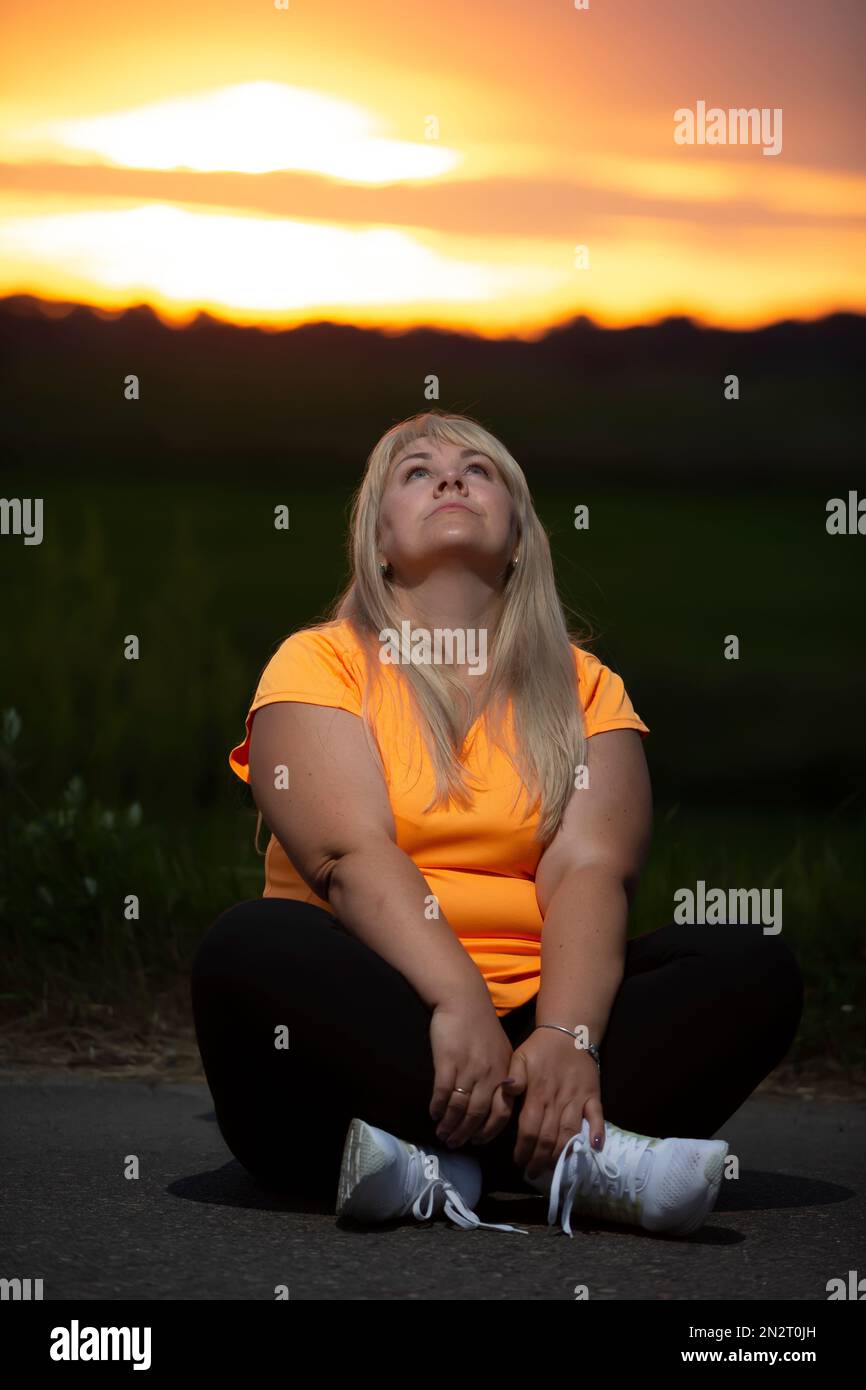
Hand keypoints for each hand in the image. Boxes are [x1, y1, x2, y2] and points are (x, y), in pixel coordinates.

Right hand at [428, 995, 517, 1148]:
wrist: (463, 999)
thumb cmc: (480, 1025)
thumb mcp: (500, 1051)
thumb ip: (499, 1076)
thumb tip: (492, 1104)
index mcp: (505, 1073)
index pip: (502, 1112)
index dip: (489, 1131)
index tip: (477, 1141)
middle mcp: (489, 1073)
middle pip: (478, 1114)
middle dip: (465, 1133)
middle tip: (454, 1143)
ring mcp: (469, 1067)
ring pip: (460, 1107)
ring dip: (449, 1124)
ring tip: (441, 1133)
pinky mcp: (448, 1060)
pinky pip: (442, 1091)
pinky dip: (437, 1106)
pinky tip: (433, 1113)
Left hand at [493, 1027, 604, 1180]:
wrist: (569, 1032)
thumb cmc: (540, 1048)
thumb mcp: (519, 1056)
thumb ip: (513, 1076)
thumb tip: (507, 1089)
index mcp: (538, 1092)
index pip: (530, 1128)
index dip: (524, 1148)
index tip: (518, 1162)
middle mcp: (558, 1099)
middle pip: (549, 1136)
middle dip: (540, 1158)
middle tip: (532, 1172)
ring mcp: (577, 1098)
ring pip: (570, 1132)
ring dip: (562, 1153)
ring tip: (553, 1169)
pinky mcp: (593, 1096)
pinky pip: (597, 1116)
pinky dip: (597, 1132)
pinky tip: (594, 1148)